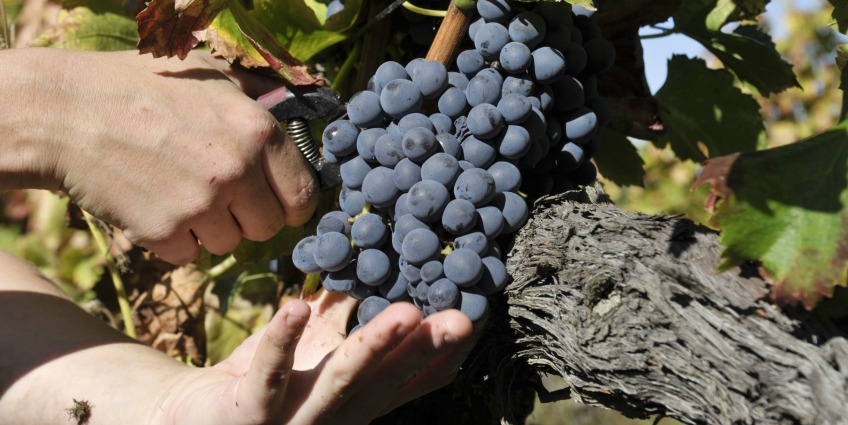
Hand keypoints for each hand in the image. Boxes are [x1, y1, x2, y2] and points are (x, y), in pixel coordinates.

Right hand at [27, 49, 317, 263]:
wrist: (67, 112)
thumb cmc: (142, 87)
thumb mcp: (212, 74)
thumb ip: (261, 96)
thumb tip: (301, 111)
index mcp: (258, 131)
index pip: (305, 196)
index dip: (290, 203)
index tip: (275, 202)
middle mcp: (238, 170)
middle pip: (268, 228)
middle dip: (248, 217)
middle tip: (219, 195)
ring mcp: (200, 204)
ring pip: (229, 245)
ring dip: (210, 229)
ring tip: (179, 191)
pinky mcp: (164, 231)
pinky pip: (188, 255)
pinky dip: (174, 240)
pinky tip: (154, 204)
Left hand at [152, 292, 475, 423]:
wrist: (192, 415)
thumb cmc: (262, 378)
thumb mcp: (312, 345)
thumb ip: (343, 313)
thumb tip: (375, 259)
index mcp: (354, 399)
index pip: (407, 380)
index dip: (441, 355)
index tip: (474, 320)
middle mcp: (335, 416)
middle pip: (385, 382)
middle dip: (423, 350)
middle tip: (460, 319)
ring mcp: (294, 419)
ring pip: (340, 382)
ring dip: (374, 348)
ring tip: (405, 314)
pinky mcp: (249, 414)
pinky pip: (269, 374)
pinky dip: (283, 340)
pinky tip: (297, 306)